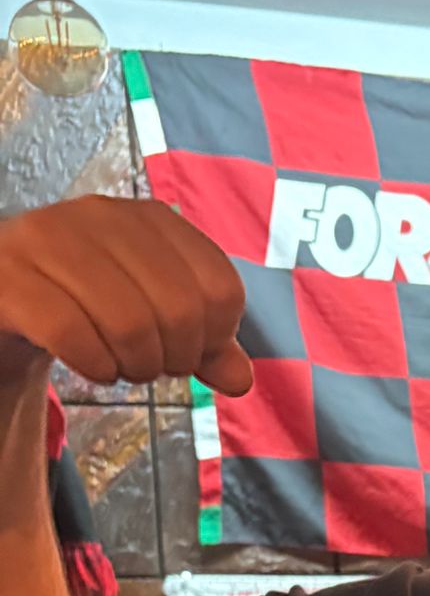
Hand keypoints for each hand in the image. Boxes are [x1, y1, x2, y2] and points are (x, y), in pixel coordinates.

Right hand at [0, 195, 251, 394]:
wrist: (3, 299)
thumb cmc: (87, 307)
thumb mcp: (153, 319)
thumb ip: (203, 345)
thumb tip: (241, 380)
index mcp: (148, 218)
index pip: (221, 288)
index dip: (216, 338)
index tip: (190, 353)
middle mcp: (99, 215)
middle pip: (180, 308)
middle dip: (176, 358)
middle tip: (152, 368)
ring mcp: (47, 240)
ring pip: (129, 323)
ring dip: (136, 367)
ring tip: (122, 368)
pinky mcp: (8, 278)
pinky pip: (72, 335)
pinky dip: (95, 366)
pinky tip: (93, 367)